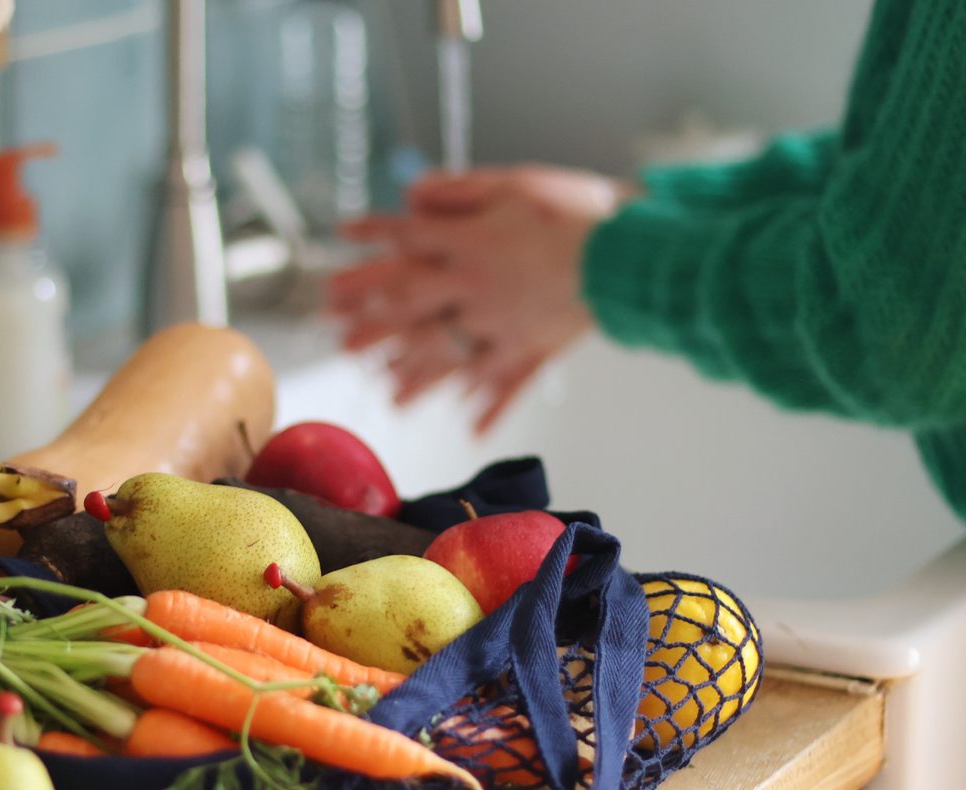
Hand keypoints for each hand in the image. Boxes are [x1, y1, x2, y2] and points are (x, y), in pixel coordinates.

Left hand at [328, 165, 626, 433]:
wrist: (623, 253)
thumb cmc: (572, 210)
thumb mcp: (510, 184)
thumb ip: (457, 191)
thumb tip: (412, 196)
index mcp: (465, 245)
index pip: (405, 240)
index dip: (373, 235)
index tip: (343, 234)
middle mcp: (472, 290)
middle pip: (411, 308)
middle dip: (374, 324)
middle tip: (341, 344)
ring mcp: (499, 326)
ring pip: (447, 357)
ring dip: (416, 378)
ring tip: (391, 398)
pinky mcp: (532, 348)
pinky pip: (504, 383)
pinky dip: (489, 408)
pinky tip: (472, 430)